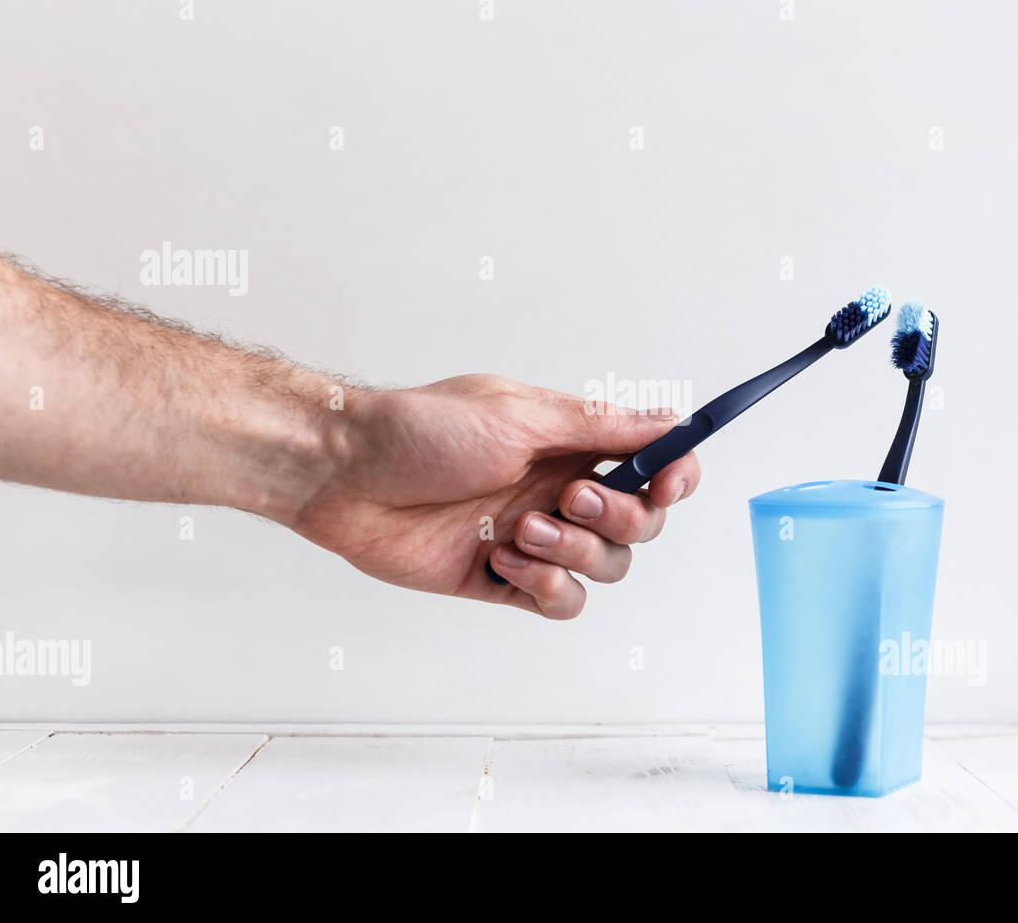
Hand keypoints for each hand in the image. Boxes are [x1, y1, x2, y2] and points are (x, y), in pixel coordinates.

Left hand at [290, 374, 699, 618]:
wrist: (343, 476)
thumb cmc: (419, 431)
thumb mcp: (517, 415)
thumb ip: (597, 425)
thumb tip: (666, 417)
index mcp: (568, 443)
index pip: (650, 462)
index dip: (673, 474)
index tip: (668, 478)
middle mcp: (559, 489)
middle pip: (638, 523)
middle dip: (618, 516)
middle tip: (569, 498)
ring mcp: (534, 537)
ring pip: (604, 567)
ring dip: (575, 554)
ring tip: (521, 531)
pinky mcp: (502, 578)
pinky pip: (561, 602)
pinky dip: (548, 588)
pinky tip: (505, 561)